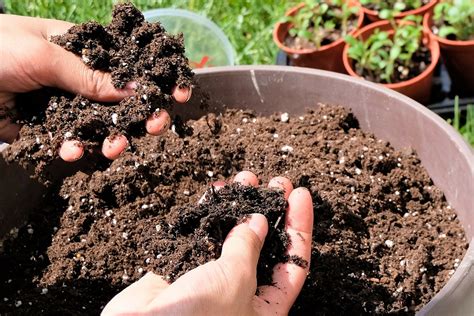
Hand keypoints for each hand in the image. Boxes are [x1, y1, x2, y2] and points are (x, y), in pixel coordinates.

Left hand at [0, 14, 190, 161]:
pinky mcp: (48, 129)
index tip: (180, 94)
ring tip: (112, 150)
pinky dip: (74, 150)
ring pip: (101, 126)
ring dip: (112, 140)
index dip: (156, 79)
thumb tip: (135, 90)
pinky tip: (68, 152)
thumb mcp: (44, 54)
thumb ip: (89, 75)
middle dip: (141, 116)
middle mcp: (79, 79)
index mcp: (83, 50)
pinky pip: (72, 143)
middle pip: (123, 100)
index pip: (130, 65)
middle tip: (155, 128)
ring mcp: (66, 105)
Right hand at [102, 171, 313, 315]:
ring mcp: (212, 279)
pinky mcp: (185, 268)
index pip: (295, 263)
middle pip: (266, 245)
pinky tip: (217, 191)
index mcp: (266, 307)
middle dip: (271, 211)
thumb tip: (258, 221)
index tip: (300, 195)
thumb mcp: (236, 280)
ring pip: (233, 235)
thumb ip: (248, 247)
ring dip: (240, 205)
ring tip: (247, 177)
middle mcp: (242, 293)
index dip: (299, 227)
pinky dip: (210, 212)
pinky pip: (204, 234)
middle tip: (277, 182)